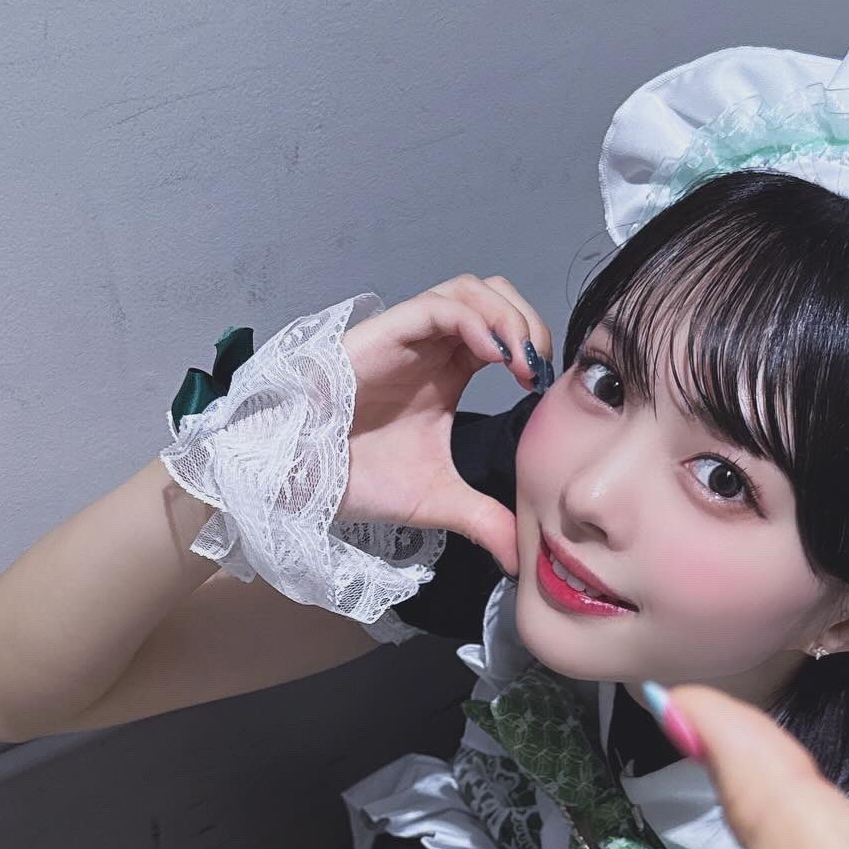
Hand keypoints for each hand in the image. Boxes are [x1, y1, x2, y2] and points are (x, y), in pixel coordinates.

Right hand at [339, 274, 552, 576]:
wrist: (305, 477)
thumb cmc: (359, 479)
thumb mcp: (439, 501)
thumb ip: (485, 520)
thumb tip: (521, 559)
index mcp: (448, 373)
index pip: (504, 333)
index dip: (533, 347)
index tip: (544, 389)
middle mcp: (432, 346)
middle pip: (495, 296)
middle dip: (527, 322)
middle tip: (538, 369)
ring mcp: (410, 336)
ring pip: (471, 289)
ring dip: (507, 317)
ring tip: (521, 362)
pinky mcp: (387, 332)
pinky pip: (439, 305)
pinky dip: (476, 322)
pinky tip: (494, 357)